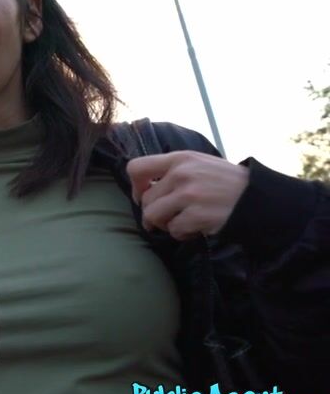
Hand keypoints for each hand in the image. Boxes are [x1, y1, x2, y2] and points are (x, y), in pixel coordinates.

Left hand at [127, 151, 248, 239]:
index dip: (135, 186)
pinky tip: (196, 228)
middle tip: (169, 217)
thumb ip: (172, 170)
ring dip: (164, 225)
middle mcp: (181, 174)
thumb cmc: (225, 182)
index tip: (143, 195)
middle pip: (145, 200)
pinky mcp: (198, 215)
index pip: (136, 167)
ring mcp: (189, 195)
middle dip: (153, 213)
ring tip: (181, 222)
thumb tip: (142, 187)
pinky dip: (182, 234)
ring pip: (153, 216)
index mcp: (180, 159)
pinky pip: (174, 230)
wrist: (258, 198)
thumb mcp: (199, 164)